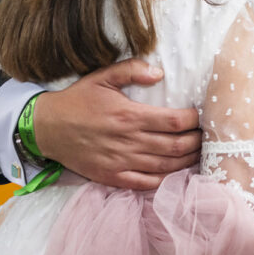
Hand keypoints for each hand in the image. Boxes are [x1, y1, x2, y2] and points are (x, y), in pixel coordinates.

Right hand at [34, 59, 200, 189]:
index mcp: (129, 115)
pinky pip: (146, 184)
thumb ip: (132, 70)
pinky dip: (165, 181)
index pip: (174, 120)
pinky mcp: (112, 177)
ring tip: (198, 154)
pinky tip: (176, 174)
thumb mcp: (102, 76)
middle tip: (206, 136)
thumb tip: (159, 72)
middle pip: (175, 146)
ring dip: (186, 161)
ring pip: (165, 167)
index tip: (201, 116)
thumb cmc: (77, 100)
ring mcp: (121, 162)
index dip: (193, 120)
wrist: (47, 128)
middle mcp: (128, 141)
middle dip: (196, 142)